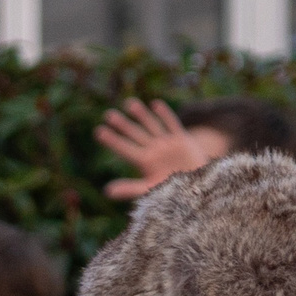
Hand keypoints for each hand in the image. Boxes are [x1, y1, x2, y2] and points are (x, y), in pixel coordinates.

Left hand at [95, 98, 213, 199]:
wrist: (197, 189)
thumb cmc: (172, 192)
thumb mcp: (149, 190)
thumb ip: (129, 188)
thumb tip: (106, 191)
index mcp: (144, 162)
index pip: (124, 149)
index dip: (112, 140)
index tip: (98, 131)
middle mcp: (153, 151)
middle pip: (135, 134)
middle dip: (123, 124)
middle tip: (108, 114)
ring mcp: (167, 144)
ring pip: (151, 126)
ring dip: (141, 115)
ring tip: (129, 103)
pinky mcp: (182, 140)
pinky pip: (172, 124)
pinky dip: (165, 115)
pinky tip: (155, 104)